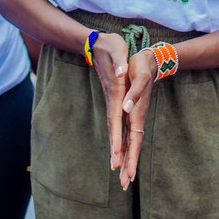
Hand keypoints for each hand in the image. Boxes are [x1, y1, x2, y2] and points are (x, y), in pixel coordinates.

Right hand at [92, 32, 129, 174]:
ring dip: (117, 150)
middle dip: (117, 153)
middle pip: (113, 130)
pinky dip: (117, 138)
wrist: (97, 43)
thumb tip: (121, 72)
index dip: (116, 137)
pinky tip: (119, 149)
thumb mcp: (116, 49)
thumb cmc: (109, 46)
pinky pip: (116, 123)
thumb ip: (119, 61)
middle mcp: (112, 100)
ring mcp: (112, 101)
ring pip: (114, 129)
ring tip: (120, 171)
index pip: (115, 119)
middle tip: (120, 175)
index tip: (117, 155)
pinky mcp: (113, 100)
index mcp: (114, 92)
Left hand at [118, 47, 157, 188]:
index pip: (134, 140)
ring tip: (124, 177)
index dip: (130, 156)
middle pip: (133, 147)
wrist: (147, 59)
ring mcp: (134, 115)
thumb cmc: (142, 67)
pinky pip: (128, 133)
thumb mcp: (139, 76)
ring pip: (130, 142)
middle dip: (129, 166)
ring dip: (127, 159)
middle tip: (124, 185)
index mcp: (137, 112)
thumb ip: (134, 93)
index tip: (127, 173)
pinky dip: (125, 146)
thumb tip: (126, 108)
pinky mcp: (131, 111)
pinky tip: (122, 154)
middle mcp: (136, 117)